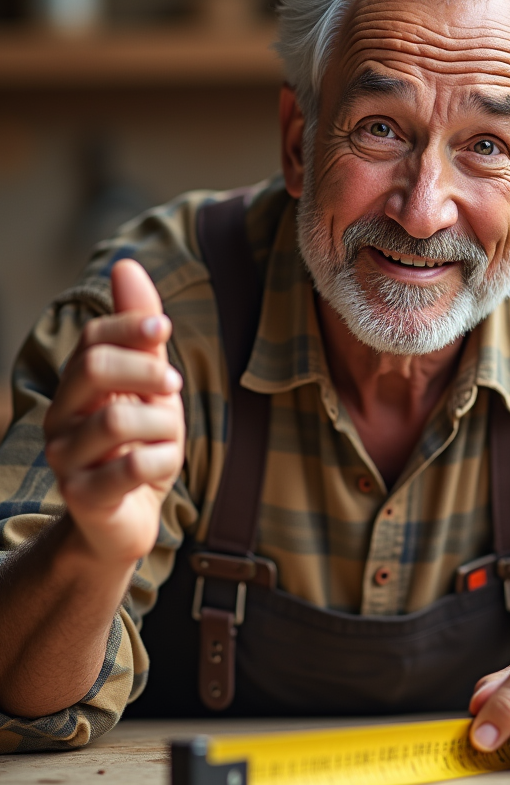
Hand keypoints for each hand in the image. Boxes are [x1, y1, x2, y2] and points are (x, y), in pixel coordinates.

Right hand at [44, 259, 184, 567]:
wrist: (126, 521)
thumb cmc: (139, 446)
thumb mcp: (149, 386)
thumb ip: (141, 334)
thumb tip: (125, 264)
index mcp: (77, 387)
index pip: (92, 340)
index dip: (129, 325)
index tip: (165, 328)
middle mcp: (61, 418)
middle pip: (95, 368)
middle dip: (147, 371)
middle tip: (174, 386)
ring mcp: (67, 459)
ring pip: (118, 420)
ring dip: (163, 426)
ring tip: (168, 441)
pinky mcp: (84, 497)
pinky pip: (132, 466)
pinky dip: (162, 461)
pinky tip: (162, 466)